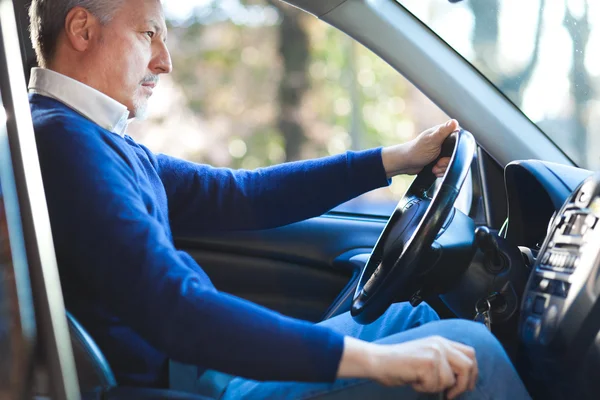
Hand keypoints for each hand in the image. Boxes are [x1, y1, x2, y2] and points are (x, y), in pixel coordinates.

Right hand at [338, 335, 477, 398]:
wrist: (378, 360)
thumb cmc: (399, 364)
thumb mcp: (426, 356)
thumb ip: (444, 361)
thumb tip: (462, 379)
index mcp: (441, 341)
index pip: (470, 354)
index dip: (472, 373)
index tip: (464, 386)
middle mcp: (440, 344)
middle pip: (468, 365)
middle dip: (464, 384)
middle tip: (451, 394)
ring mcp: (434, 352)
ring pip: (450, 380)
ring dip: (436, 387)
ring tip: (420, 382)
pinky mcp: (427, 363)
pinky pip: (435, 385)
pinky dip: (424, 388)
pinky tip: (414, 381)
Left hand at [381, 119, 458, 178]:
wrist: (406, 163)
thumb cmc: (416, 150)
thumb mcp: (431, 140)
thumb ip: (443, 131)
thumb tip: (454, 122)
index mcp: (443, 133)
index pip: (460, 140)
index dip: (456, 151)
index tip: (447, 155)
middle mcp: (444, 141)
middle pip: (456, 154)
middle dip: (447, 162)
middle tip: (438, 163)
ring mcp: (442, 151)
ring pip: (452, 162)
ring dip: (443, 168)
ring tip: (434, 167)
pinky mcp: (440, 160)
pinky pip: (447, 168)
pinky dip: (441, 171)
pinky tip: (434, 170)